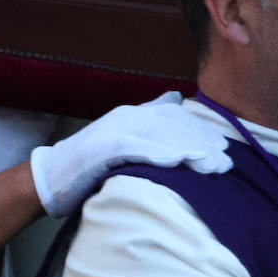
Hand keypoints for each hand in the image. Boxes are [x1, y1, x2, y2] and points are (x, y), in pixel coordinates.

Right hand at [30, 91, 232, 216]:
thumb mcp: (122, 138)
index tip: (223, 146)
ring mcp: (115, 130)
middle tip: (225, 161)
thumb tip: (175, 98)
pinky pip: (137, 147)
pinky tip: (178, 162)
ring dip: (189, 150)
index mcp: (133, 114)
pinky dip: (159, 153)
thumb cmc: (89, 165)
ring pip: (161, 135)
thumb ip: (147, 118)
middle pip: (173, 125)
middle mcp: (127, 117)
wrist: (51, 178)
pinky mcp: (104, 147)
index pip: (174, 117)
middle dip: (202, 142)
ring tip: (211, 165)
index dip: (200, 130)